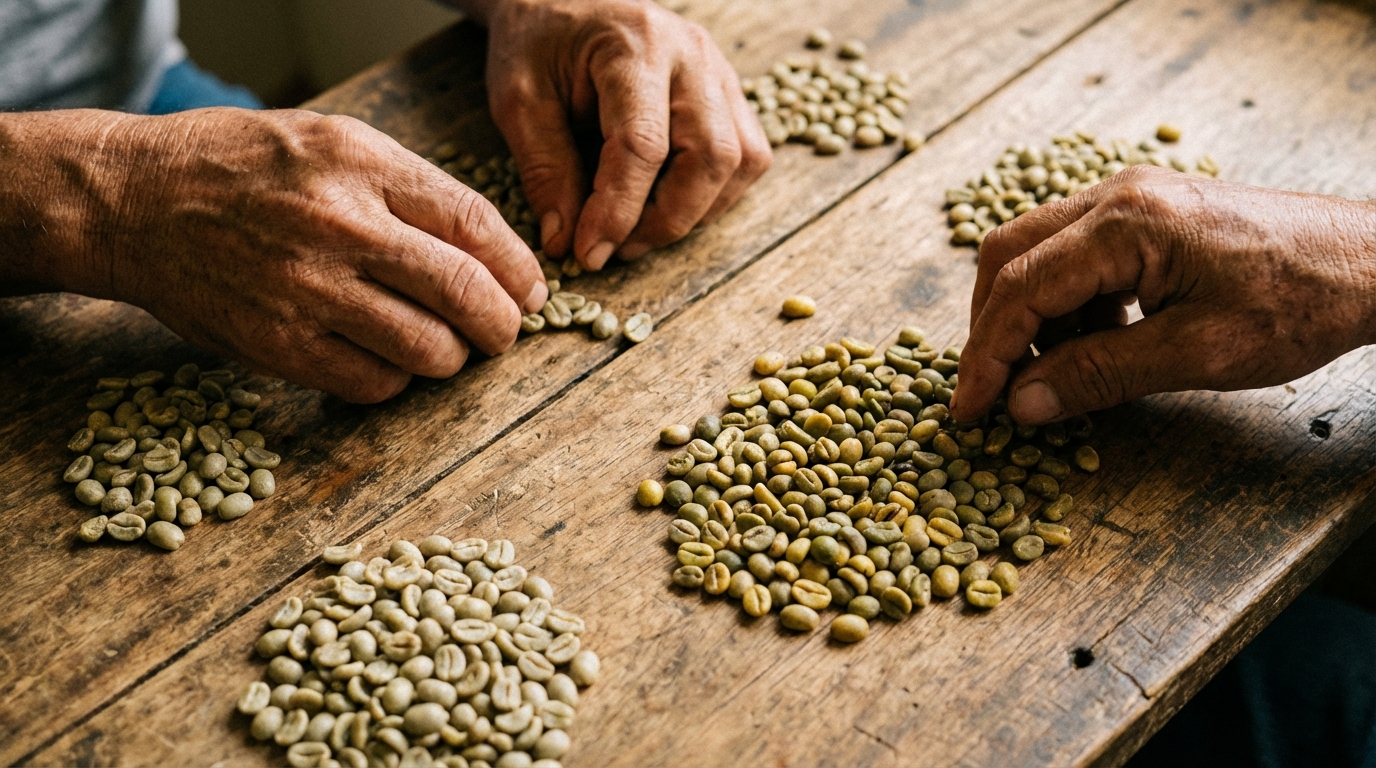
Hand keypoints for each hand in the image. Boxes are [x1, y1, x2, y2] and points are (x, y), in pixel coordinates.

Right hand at [0, 109, 546, 402]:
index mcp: (363, 165)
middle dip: (503, 325)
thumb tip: (490, 250)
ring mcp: (308, 291)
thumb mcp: (332, 141)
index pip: (478, 226)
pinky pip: (372, 383)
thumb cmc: (242, 167)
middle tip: (503, 331)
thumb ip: (410, 188)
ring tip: (444, 346)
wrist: (133, 201)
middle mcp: (341, 227)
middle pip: (466, 295)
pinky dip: (397, 380)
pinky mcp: (279, 345)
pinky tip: (388, 359)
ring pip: (428, 350)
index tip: (531, 290)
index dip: (520, 269)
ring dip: (452, 357)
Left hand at [459, 0, 771, 268]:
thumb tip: (568, 242)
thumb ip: (544, 170)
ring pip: (742, 160)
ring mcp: (719, 71)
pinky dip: (715, 194)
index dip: (619, 211)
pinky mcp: (728, 92)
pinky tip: (669, 202)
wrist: (563, 0)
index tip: (589, 252)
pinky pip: (748, 155)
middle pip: (713, 156)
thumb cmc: (539, 43)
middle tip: (619, 249)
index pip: (643, 146)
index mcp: (634, 48)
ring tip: (642, 230)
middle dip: (668, 220)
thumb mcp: (519, 100)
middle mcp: (691, 56)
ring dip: (698, 211)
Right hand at [950, 165, 1375, 424]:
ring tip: (1047, 377)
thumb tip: (1023, 403)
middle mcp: (1115, 197)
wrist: (1375, 262)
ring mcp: (1130, 200)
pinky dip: (1064, 305)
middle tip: (991, 392)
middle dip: (991, 329)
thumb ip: (1100, 375)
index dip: (986, 355)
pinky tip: (1091, 345)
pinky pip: (1074, 255)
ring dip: (1026, 317)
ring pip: (1036, 253)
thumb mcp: (1198, 354)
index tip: (970, 409)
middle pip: (1009, 256)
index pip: (1020, 289)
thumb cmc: (1301, 303)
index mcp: (1124, 223)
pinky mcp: (1147, 215)